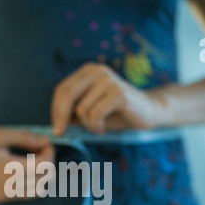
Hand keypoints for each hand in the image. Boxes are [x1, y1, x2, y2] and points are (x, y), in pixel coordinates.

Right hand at [0, 128, 54, 203]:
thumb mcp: (0, 134)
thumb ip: (26, 138)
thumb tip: (46, 141)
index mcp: (8, 169)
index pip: (44, 166)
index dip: (50, 153)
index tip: (47, 143)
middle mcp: (7, 186)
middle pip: (44, 179)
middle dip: (48, 164)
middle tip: (41, 150)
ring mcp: (3, 195)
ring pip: (37, 191)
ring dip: (41, 176)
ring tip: (35, 161)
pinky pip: (24, 195)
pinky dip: (30, 184)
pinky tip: (23, 171)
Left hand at [51, 62, 165, 134]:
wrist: (149, 111)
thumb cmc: (117, 113)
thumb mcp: (91, 111)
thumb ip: (74, 112)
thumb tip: (55, 123)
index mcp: (88, 72)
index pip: (62, 89)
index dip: (55, 110)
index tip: (56, 128)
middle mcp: (97, 71)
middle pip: (67, 95)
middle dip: (61, 117)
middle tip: (61, 133)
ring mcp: (109, 80)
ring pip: (82, 109)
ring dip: (87, 125)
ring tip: (98, 128)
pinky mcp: (119, 93)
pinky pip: (96, 114)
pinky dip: (96, 126)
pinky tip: (103, 128)